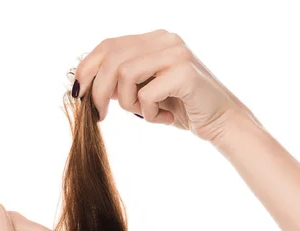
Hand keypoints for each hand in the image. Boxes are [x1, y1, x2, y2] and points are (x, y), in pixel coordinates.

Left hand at [73, 29, 260, 141]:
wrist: (222, 122)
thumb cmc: (181, 107)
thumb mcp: (144, 91)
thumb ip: (121, 81)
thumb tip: (85, 84)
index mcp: (154, 39)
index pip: (108, 45)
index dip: (86, 68)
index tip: (77, 94)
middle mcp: (165, 39)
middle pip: (111, 58)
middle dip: (98, 91)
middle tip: (98, 116)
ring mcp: (176, 53)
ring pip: (125, 75)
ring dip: (128, 104)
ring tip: (145, 114)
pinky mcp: (185, 72)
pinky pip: (146, 95)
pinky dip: (148, 113)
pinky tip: (165, 118)